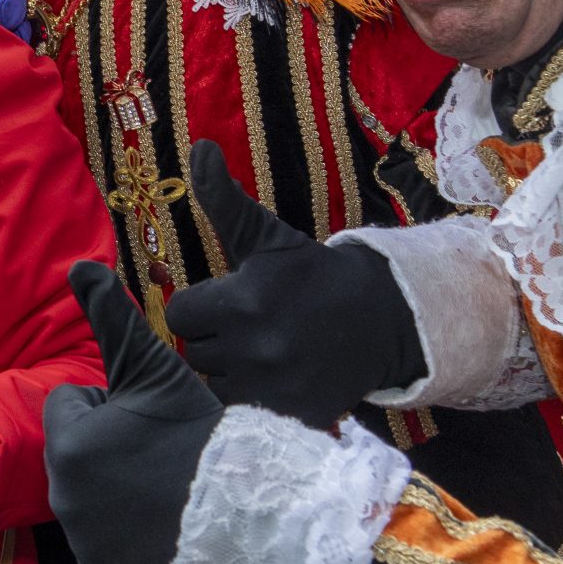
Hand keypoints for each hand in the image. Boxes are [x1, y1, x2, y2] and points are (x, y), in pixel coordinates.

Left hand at [44, 260, 222, 563]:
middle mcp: (63, 496)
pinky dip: (121, 537)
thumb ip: (109, 317)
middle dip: (107, 447)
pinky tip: (158, 528)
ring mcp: (80, 542)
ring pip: (87, 496)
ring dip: (113, 489)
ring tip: (164, 489)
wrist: (250, 511)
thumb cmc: (201, 432)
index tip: (150, 421)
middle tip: (160, 456)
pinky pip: (99, 545)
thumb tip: (77, 265)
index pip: (71, 406)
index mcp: (70, 442)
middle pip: (76, 451)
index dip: (111, 406)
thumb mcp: (155, 367)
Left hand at [164, 141, 424, 426]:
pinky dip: (254, 401)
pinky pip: (245, 413)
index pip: (181, 315)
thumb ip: (223, 198)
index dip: (199, 307)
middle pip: (195, 353)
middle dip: (213, 339)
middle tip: (247, 326)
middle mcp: (256, 348)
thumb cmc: (309, 274)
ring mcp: (275, 388)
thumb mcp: (265, 236)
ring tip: (260, 352)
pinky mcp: (293, 417)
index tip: (225, 301)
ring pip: (215, 386)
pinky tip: (276, 379)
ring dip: (229, 372)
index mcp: (243, 301)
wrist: (380, 319)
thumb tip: (198, 146)